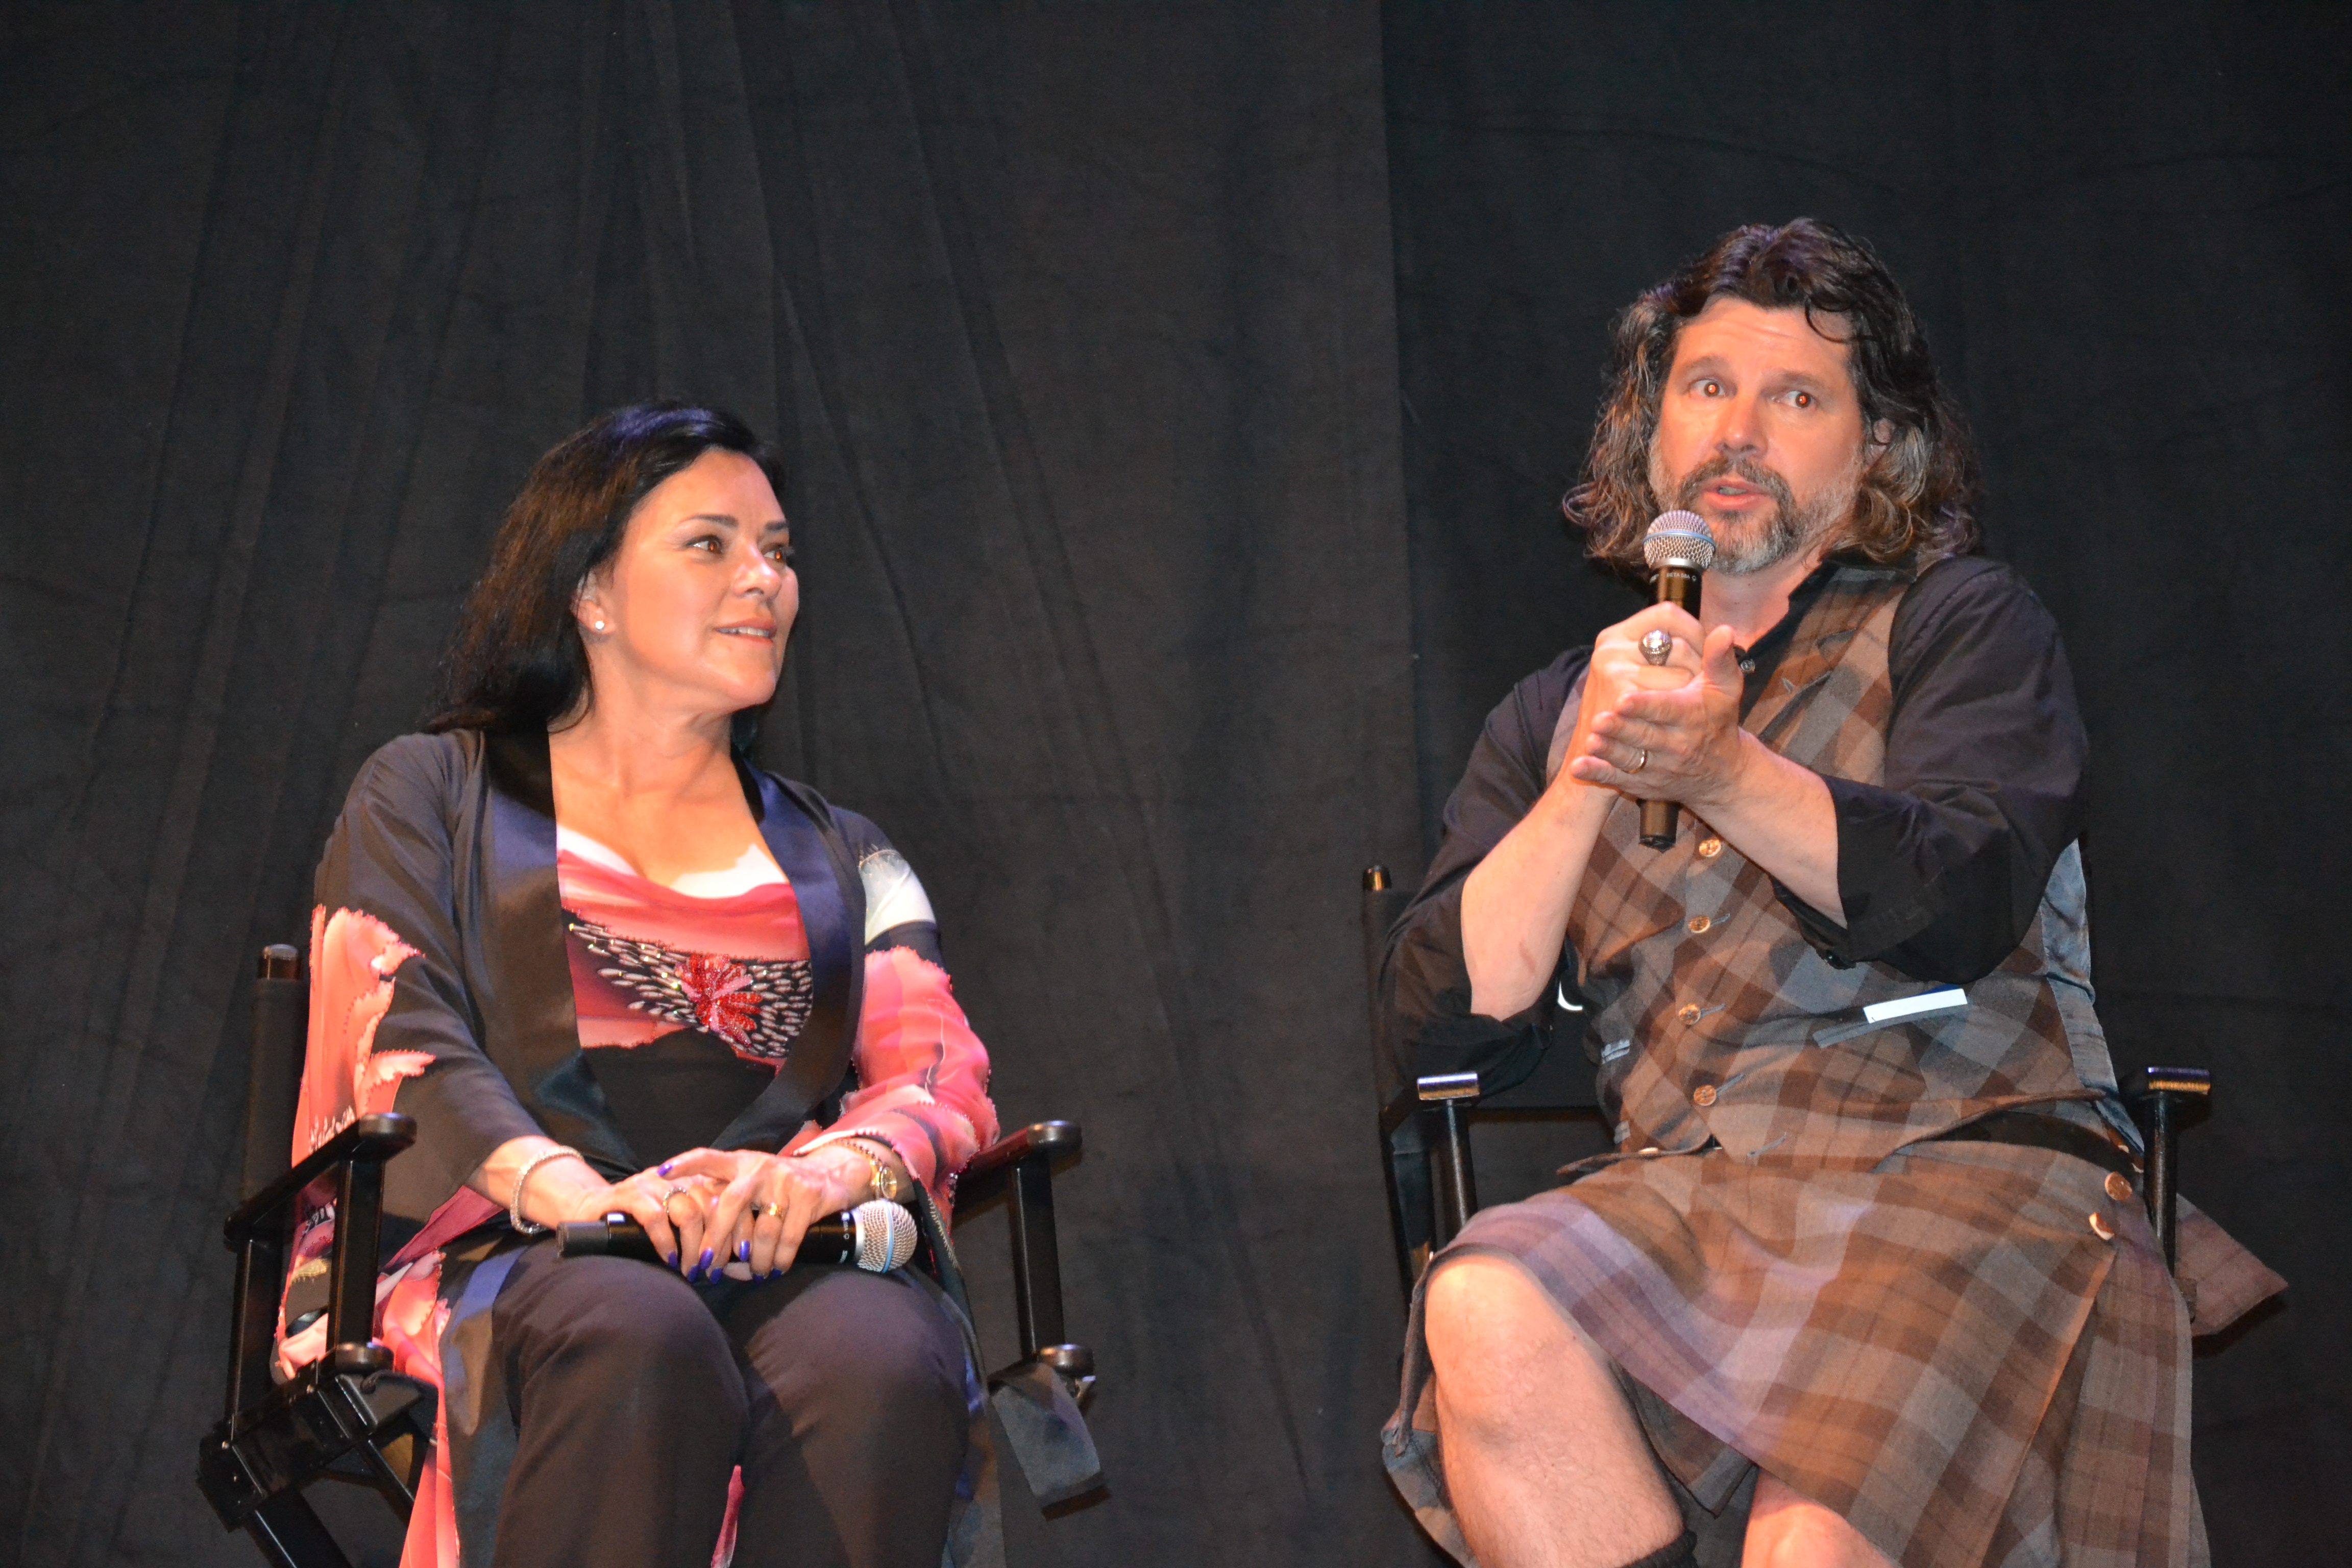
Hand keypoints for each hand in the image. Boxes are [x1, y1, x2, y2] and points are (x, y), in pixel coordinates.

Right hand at [549, 1166, 725, 1274]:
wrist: (589, 1208)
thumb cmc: (637, 1221)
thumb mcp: (672, 1220)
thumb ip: (698, 1229)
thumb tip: (726, 1261)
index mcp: (692, 1178)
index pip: (725, 1199)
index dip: (735, 1228)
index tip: (737, 1256)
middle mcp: (675, 1176)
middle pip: (711, 1206)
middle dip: (717, 1242)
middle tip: (713, 1269)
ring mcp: (651, 1183)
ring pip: (688, 1212)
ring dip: (694, 1246)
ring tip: (692, 1269)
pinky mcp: (628, 1194)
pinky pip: (655, 1218)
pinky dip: (666, 1242)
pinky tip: (670, 1259)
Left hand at [661, 1145, 871, 1280]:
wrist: (834, 1174)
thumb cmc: (781, 1187)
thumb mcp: (754, 1181)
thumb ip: (728, 1199)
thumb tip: (698, 1242)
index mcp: (742, 1163)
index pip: (709, 1157)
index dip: (685, 1163)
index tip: (661, 1173)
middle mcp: (761, 1167)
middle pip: (730, 1204)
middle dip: (715, 1239)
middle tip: (704, 1266)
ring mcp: (786, 1181)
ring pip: (762, 1230)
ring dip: (754, 1260)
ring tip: (752, 1274)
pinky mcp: (809, 1197)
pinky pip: (789, 1238)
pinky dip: (780, 1259)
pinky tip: (776, 1268)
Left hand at [1565, 612, 1751, 811]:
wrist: (1720, 772)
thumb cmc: (1717, 719)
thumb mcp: (1725, 689)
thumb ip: (1719, 659)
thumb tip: (1724, 629)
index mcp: (1691, 717)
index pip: (1666, 710)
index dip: (1645, 705)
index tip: (1623, 699)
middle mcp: (1676, 745)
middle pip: (1644, 736)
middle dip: (1621, 729)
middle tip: (1598, 720)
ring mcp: (1658, 767)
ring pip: (1630, 759)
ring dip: (1609, 752)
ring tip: (1591, 740)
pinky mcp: (1643, 782)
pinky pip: (1618, 780)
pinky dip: (1599, 775)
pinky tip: (1578, 767)